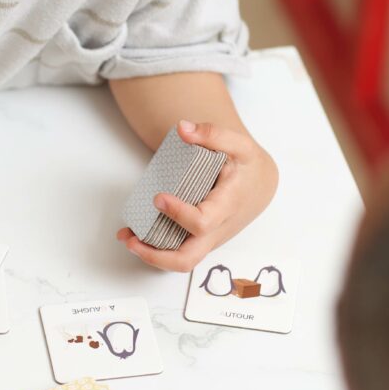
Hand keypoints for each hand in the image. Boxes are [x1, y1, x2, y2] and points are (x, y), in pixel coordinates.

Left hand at [117, 120, 277, 270]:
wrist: (262, 185)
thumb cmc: (249, 166)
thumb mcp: (240, 144)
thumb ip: (214, 133)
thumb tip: (183, 128)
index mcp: (227, 206)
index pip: (202, 222)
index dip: (179, 214)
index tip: (158, 197)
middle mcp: (218, 229)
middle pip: (188, 259)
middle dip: (156, 255)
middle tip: (132, 238)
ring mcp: (209, 238)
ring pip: (181, 261)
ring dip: (151, 254)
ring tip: (127, 237)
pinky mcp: (202, 239)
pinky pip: (180, 251)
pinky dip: (157, 247)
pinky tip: (138, 232)